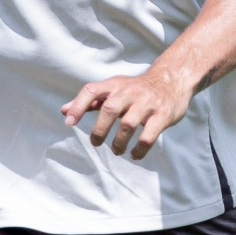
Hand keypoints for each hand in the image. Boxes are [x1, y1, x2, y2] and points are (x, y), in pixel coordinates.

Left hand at [61, 70, 192, 159]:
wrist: (172, 80)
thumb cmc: (136, 89)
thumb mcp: (113, 89)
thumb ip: (90, 101)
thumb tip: (63, 111)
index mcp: (115, 85)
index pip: (92, 90)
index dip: (78, 106)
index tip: (69, 123)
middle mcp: (130, 92)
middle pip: (109, 108)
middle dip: (99, 130)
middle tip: (96, 143)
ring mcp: (147, 103)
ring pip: (128, 124)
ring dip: (119, 142)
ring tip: (116, 150)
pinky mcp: (162, 115)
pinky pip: (148, 136)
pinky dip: (139, 150)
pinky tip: (134, 154)